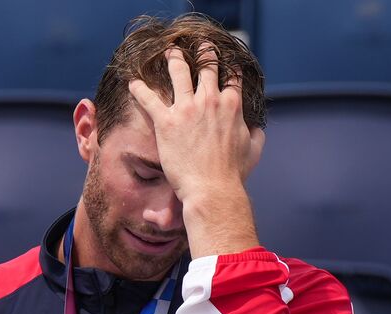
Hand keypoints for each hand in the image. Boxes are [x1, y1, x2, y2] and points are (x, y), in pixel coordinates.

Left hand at [128, 43, 264, 203]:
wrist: (212, 189)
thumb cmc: (233, 174)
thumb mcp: (253, 151)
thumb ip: (256, 135)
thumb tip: (258, 129)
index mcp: (232, 105)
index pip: (232, 76)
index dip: (228, 67)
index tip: (224, 62)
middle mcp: (210, 101)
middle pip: (207, 67)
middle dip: (204, 53)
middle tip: (199, 46)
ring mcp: (187, 109)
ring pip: (180, 73)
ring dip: (174, 60)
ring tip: (170, 53)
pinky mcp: (166, 122)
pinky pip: (149, 99)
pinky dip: (140, 90)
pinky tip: (133, 83)